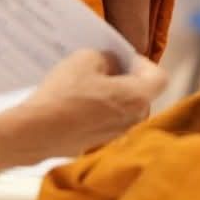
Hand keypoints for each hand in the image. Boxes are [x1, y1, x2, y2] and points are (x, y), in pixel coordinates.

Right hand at [15, 50, 164, 160]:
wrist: (39, 130)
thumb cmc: (66, 92)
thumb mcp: (85, 59)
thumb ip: (107, 58)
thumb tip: (112, 64)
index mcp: (138, 97)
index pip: (159, 77)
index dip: (142, 62)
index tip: (120, 57)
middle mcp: (135, 118)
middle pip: (141, 93)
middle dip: (126, 78)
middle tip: (101, 67)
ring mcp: (118, 133)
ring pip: (124, 107)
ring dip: (111, 94)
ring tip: (85, 84)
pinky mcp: (100, 142)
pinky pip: (107, 120)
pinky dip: (98, 109)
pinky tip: (75, 103)